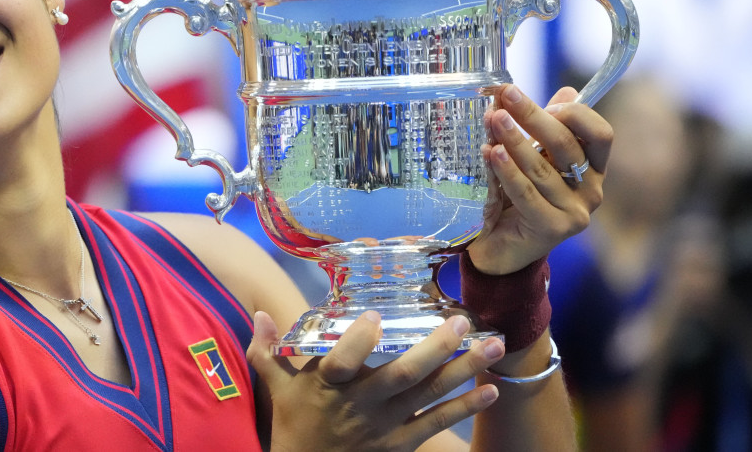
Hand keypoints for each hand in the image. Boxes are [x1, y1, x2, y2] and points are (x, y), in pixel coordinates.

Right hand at [247, 311, 504, 450]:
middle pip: (401, 375)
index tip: (373, 314)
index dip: (357, 341)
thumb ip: (268, 351)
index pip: (341, 362)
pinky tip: (491, 389)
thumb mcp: (277, 387)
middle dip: (435, 348)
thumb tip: (259, 313)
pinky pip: (437, 423)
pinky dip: (465, 407)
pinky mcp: (402, 442)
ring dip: (462, 369)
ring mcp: (385, 424)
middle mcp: (361, 404)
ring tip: (492, 345)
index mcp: (328, 385)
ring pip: (427, 394)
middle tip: (461, 321)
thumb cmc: (296, 423)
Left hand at [468, 84, 613, 274]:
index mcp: (594, 169)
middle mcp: (592, 191)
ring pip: (543, 168)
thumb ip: (545, 129)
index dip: (574, 113)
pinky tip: (491, 153)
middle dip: (535, 117)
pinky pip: (527, 193)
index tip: (543, 100)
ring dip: (515, 140)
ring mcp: (575, 212)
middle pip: (567, 145)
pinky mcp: (554, 229)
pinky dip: (507, 170)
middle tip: (506, 97)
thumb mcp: (533, 158)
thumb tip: (566, 90)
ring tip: (492, 120)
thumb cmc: (517, 197)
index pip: (600, 134)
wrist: (501, 248)